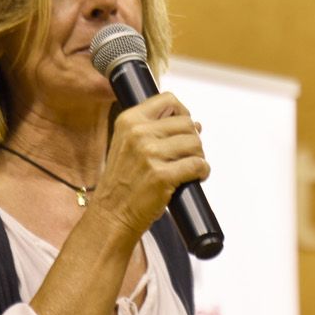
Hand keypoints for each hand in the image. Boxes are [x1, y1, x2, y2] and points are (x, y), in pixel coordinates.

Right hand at [93, 93, 207, 241]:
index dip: (182, 113)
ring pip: (195, 143)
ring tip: (187, 168)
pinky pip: (198, 165)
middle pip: (187, 123)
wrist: (112, 214)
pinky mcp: (162, 176)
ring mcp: (150, 154)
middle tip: (185, 156)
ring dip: (198, 157)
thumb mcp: (127, 144)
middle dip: (192, 140)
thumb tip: (195, 123)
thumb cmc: (122, 183)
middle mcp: (138, 134)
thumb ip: (154, 130)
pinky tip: (194, 178)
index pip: (168, 99)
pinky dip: (202, 172)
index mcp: (129, 121)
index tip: (183, 128)